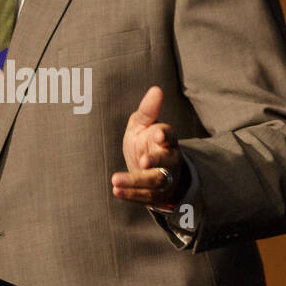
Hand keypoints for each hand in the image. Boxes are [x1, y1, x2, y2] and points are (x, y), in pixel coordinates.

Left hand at [111, 86, 185, 206]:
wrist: (150, 170)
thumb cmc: (145, 142)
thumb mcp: (143, 125)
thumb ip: (148, 110)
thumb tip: (156, 89)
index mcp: (167, 140)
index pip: (170, 136)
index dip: (165, 136)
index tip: (158, 134)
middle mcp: (169, 160)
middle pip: (167, 162)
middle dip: (156, 162)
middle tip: (143, 161)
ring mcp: (164, 179)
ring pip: (155, 182)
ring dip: (135, 181)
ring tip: (115, 179)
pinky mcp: (155, 195)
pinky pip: (144, 196)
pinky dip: (130, 194)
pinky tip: (115, 190)